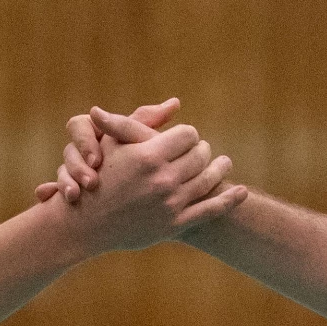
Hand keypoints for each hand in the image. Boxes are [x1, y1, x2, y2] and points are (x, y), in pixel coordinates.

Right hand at [46, 109, 245, 251]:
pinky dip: (230, 199)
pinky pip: (211, 210)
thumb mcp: (112, 144)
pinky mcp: (175, 224)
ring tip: (224, 163)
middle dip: (202, 150)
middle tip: (203, 150)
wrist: (85, 224)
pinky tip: (241, 191)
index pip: (188, 134)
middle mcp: (163, 179)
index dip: (187, 134)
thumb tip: (173, 101)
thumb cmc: (96, 177)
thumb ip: (141, 121)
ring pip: (209, 179)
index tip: (184, 137)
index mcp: (149, 156)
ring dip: (219, 168)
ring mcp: (171, 203)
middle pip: (201, 154)